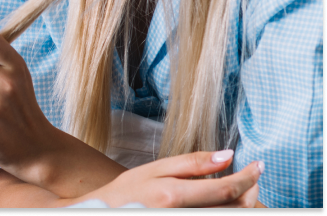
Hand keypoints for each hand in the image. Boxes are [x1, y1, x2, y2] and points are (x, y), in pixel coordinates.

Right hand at [86, 150, 262, 207]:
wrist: (106, 213)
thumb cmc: (127, 192)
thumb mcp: (154, 170)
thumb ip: (192, 164)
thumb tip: (227, 156)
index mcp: (174, 196)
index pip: (226, 189)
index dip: (249, 177)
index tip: (258, 165)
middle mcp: (184, 215)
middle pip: (236, 209)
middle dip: (250, 191)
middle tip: (250, 174)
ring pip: (229, 215)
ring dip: (242, 202)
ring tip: (237, 186)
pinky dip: (225, 208)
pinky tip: (219, 199)